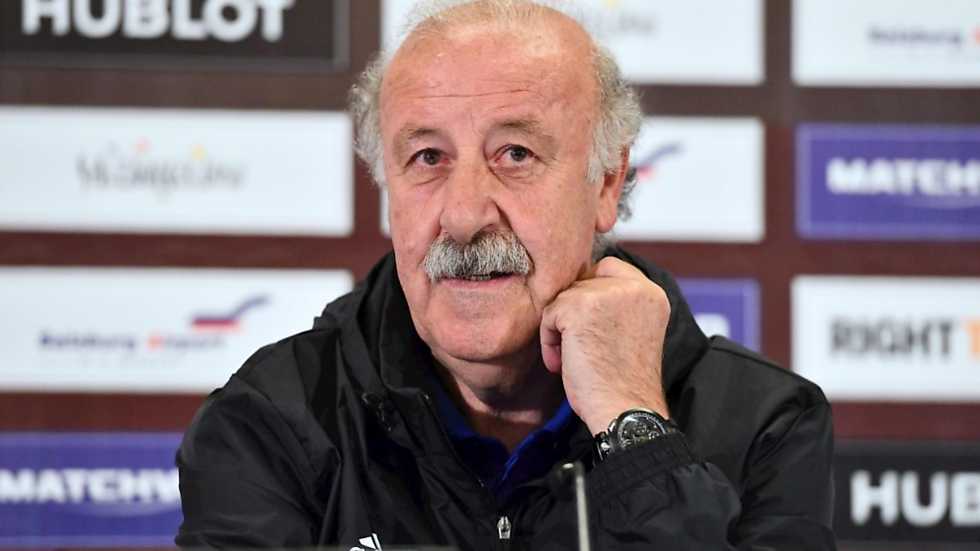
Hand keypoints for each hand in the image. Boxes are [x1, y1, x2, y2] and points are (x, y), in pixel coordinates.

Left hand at [540, 257, 670, 434]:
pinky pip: (549, 314)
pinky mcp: (580, 307)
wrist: (625, 410)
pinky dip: (549, 340)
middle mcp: (634, 287)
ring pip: (564, 298)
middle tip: (581, 348)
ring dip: (560, 329)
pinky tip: (563, 364)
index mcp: (652, 293)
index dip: (591, 292)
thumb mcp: (633, 331)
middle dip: (574, 313)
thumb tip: (579, 290)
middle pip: (582, 282)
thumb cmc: (624, 382)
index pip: (609, 268)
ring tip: (573, 359)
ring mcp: (607, 294)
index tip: (588, 325)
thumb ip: (617, 305)